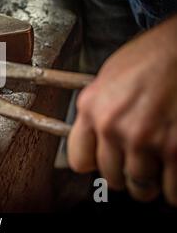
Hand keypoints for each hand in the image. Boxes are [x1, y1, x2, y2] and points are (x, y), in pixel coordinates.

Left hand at [68, 16, 176, 205]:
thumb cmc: (152, 56)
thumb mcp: (109, 78)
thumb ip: (99, 111)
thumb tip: (97, 139)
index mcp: (91, 108)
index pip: (79, 160)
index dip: (95, 163)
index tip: (106, 161)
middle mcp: (112, 126)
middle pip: (111, 177)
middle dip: (126, 173)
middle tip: (139, 162)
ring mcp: (144, 139)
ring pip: (141, 187)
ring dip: (151, 182)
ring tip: (159, 165)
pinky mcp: (176, 148)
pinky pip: (173, 190)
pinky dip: (174, 186)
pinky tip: (175, 170)